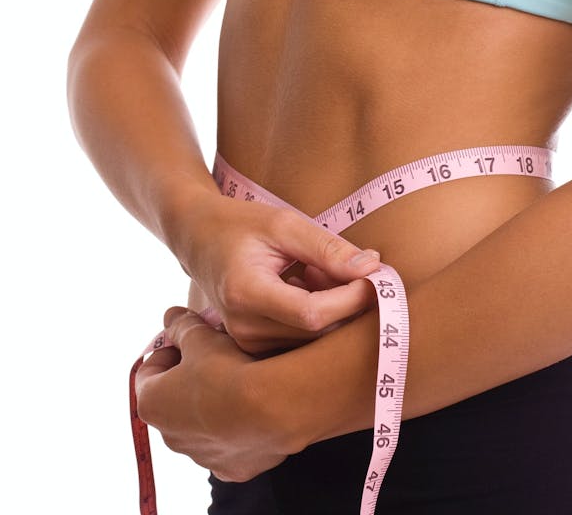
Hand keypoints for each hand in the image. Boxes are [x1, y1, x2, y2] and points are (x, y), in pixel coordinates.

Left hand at [135, 307, 288, 481]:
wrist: (273, 407)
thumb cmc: (226, 370)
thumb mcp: (200, 337)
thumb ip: (181, 326)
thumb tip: (171, 316)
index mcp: (151, 404)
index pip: (149, 371)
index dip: (169, 350)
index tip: (189, 339)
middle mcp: (170, 437)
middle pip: (175, 400)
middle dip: (192, 378)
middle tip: (217, 357)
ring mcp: (202, 457)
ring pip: (204, 425)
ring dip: (214, 405)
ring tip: (241, 381)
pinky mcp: (234, 468)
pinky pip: (232, 444)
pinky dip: (239, 428)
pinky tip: (256, 409)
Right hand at [174, 192, 379, 353]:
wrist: (195, 238)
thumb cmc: (239, 225)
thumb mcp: (284, 224)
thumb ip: (328, 248)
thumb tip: (373, 268)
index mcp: (245, 293)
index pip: (313, 313)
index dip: (351, 299)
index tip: (376, 276)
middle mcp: (243, 326)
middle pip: (317, 330)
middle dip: (346, 300)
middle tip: (347, 264)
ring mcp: (246, 341)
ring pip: (314, 338)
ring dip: (331, 305)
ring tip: (313, 269)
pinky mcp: (253, 346)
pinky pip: (302, 339)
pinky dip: (316, 313)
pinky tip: (303, 284)